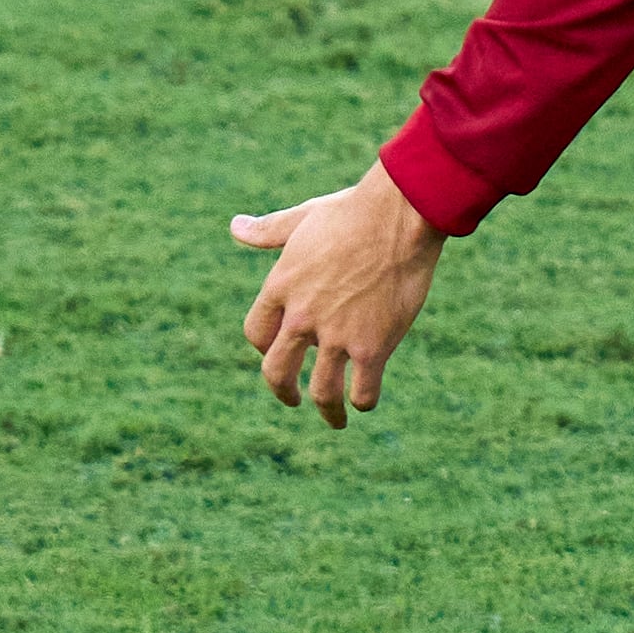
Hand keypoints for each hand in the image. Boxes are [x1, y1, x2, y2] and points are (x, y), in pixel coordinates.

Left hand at [233, 162, 445, 427]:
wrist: (398, 217)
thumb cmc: (352, 212)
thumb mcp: (302, 219)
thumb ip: (267, 230)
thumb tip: (236, 227)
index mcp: (280, 287)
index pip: (256, 334)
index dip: (265, 347)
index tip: (278, 351)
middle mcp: (302, 317)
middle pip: (276, 372)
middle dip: (283, 392)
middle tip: (292, 400)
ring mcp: (336, 335)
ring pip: (322, 392)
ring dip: (328, 411)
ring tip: (337, 420)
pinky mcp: (373, 346)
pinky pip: (362, 390)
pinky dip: (363, 401)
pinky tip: (366, 400)